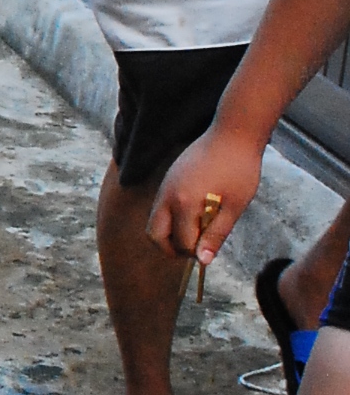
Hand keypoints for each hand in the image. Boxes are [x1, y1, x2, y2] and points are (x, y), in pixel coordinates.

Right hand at [149, 122, 262, 272]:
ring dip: (171, 233)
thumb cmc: (239, 169)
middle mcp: (167, 195)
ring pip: (155, 221)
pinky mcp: (169, 178)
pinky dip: (172, 218)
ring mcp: (166, 186)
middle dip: (171, 249)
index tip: (210, 250)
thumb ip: (216, 235)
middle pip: (155, 235)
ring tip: (197, 232)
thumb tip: (203, 261)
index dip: (196, 253)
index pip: (182, 242)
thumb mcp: (234, 206)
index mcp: (185, 203)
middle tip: (193, 250)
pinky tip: (196, 213)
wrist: (233, 133)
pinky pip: (161, 206)